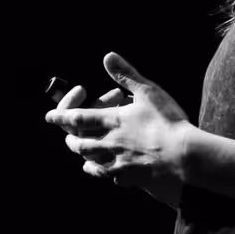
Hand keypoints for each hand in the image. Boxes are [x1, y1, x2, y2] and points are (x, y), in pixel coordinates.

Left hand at [44, 52, 192, 203]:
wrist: (185, 157)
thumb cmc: (168, 122)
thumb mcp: (148, 92)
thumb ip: (126, 75)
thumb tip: (107, 56)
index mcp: (111, 121)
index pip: (76, 118)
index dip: (60, 116)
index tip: (49, 116)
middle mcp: (108, 143)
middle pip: (77, 143)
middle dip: (70, 136)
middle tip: (70, 130)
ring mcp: (116, 163)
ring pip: (88, 161)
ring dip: (83, 153)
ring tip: (86, 147)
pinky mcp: (128, 177)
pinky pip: (107, 176)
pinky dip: (101, 171)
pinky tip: (106, 167)